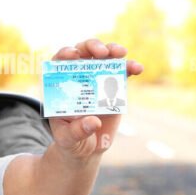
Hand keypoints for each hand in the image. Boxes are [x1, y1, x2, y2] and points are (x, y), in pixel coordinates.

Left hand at [48, 39, 142, 158]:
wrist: (88, 147)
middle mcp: (77, 77)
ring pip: (103, 57)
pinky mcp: (112, 86)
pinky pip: (121, 72)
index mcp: (60, 86)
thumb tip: (94, 122)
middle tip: (102, 52)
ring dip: (112, 50)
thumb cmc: (71, 141)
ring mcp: (96, 79)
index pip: (58, 63)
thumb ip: (77, 131)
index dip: (65, 54)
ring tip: (121, 53)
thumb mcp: (68, 139)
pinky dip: (129, 67)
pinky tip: (137, 68)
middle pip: (82, 52)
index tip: (73, 54)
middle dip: (91, 47)